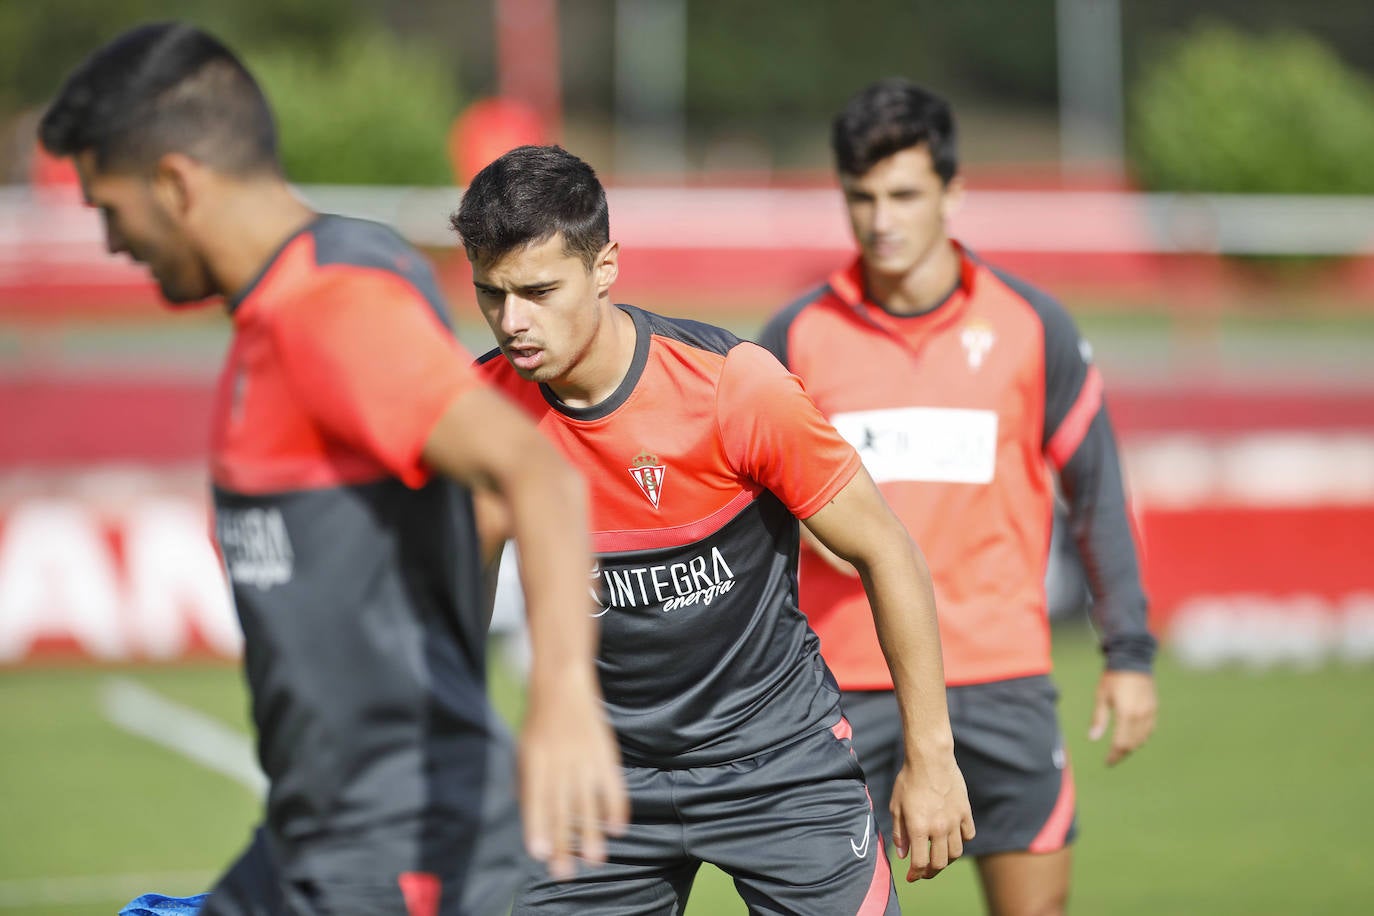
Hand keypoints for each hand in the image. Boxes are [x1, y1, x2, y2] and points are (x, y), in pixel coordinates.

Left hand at [519, 668, 628, 878]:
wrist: (563, 682)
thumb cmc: (539, 719)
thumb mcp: (523, 747)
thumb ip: (525, 780)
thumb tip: (525, 811)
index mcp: (535, 761)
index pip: (536, 800)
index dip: (538, 827)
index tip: (539, 853)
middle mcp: (560, 762)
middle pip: (563, 809)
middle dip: (564, 843)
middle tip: (565, 872)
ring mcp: (585, 758)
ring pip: (589, 803)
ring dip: (593, 833)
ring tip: (596, 860)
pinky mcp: (605, 752)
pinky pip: (613, 785)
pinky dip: (616, 807)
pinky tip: (618, 828)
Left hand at [889, 750, 975, 881]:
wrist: (930, 758)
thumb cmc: (908, 780)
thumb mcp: (896, 806)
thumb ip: (899, 833)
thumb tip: (903, 855)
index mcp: (919, 827)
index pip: (920, 863)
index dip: (915, 874)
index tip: (910, 877)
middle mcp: (938, 828)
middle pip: (940, 863)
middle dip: (930, 872)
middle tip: (923, 872)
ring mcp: (954, 820)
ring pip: (956, 852)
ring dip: (946, 859)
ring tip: (937, 856)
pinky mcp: (965, 811)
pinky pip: (968, 835)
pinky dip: (961, 840)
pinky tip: (952, 837)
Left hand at [1089, 670, 1157, 765]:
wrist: (1132, 660)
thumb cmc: (1113, 678)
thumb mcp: (1101, 697)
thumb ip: (1098, 719)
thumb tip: (1093, 739)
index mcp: (1126, 714)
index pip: (1121, 743)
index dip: (1114, 756)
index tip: (1107, 763)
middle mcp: (1140, 716)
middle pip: (1132, 744)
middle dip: (1122, 753)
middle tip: (1112, 758)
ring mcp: (1150, 713)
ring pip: (1143, 739)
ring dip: (1132, 747)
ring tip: (1120, 750)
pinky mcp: (1154, 708)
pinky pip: (1149, 730)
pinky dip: (1142, 738)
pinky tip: (1134, 738)